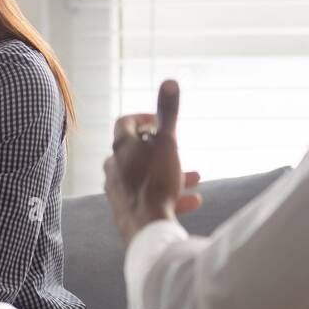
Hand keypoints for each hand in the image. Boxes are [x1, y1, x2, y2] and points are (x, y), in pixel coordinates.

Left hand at [104, 79, 202, 244]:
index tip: (160, 121)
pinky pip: (149, 198)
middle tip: (177, 149)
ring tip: (194, 177)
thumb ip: (168, 113)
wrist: (146, 227)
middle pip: (136, 151)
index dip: (143, 117)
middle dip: (162, 149)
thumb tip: (170, 81)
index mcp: (120, 148)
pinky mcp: (125, 210)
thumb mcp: (167, 143)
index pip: (125, 123)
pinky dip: (169, 196)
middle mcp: (113, 167)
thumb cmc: (156, 181)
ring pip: (146, 175)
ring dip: (170, 173)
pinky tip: (193, 201)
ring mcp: (117, 189)